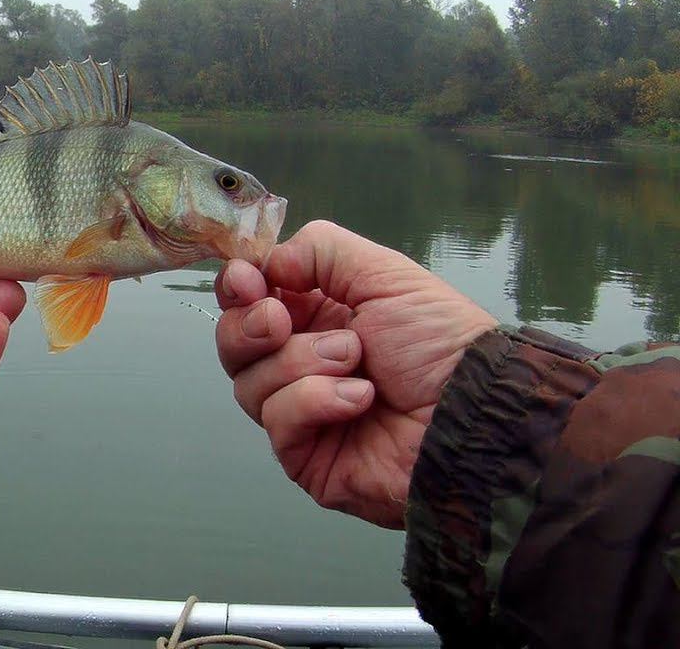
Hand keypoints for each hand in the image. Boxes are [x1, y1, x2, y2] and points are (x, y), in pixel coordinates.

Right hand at [215, 220, 495, 527]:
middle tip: (278, 320)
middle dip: (249, 326)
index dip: (238, 289)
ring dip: (302, 363)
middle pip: (233, 343)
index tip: (246, 282)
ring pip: (249, 382)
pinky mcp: (304, 456)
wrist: (473, 413)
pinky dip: (315, 402)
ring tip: (355, 362)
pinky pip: (277, 421)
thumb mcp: (385, 275)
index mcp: (318, 317)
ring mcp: (300, 412)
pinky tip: (359, 399)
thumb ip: (321, 250)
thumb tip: (265, 263)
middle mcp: (302, 363)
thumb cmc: (439, 343)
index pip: (249, 301)